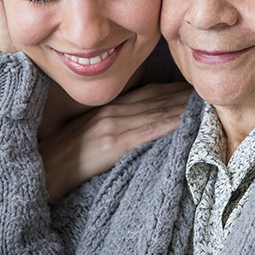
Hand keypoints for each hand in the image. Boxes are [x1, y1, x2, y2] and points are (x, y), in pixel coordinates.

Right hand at [39, 82, 191, 200]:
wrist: (45, 167)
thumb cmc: (68, 152)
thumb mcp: (93, 129)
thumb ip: (117, 121)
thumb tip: (143, 121)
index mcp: (112, 108)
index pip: (151, 93)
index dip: (176, 89)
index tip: (197, 87)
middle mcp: (116, 111)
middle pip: (159, 99)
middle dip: (185, 95)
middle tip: (210, 91)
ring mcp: (114, 126)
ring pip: (156, 112)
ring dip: (182, 107)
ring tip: (205, 104)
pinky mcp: (113, 144)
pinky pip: (145, 133)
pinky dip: (165, 125)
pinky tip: (183, 122)